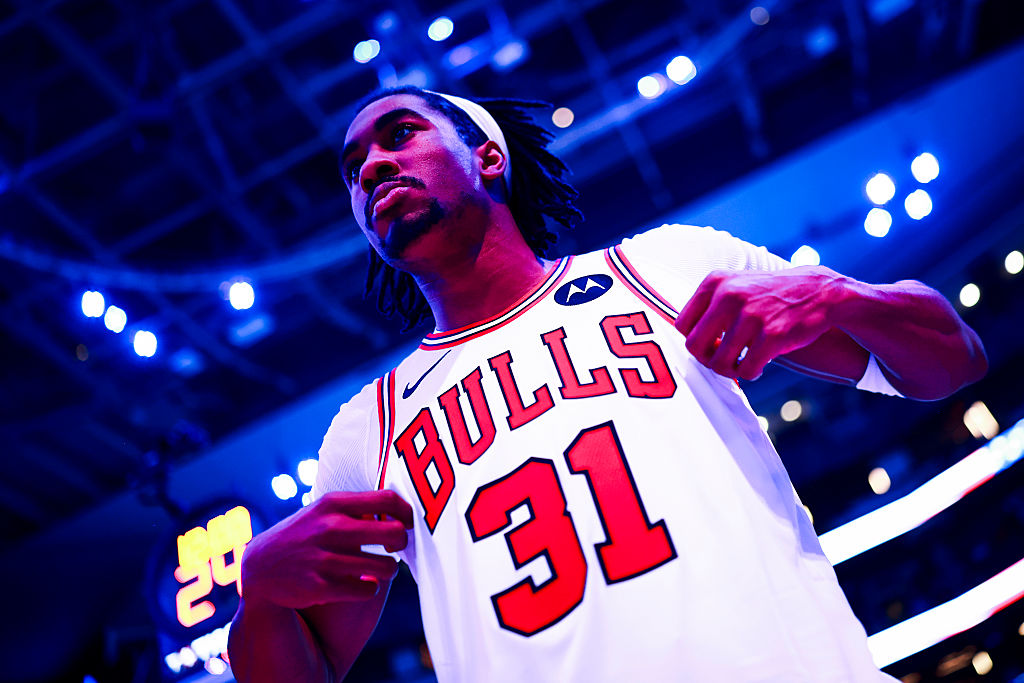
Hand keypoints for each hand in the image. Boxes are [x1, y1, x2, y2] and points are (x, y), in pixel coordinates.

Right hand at [239, 490, 413, 609]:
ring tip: (380, 567)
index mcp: (333, 504)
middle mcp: (330, 529)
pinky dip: (369, 589)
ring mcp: (325, 559)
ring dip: (388, 569)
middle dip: (402, 542)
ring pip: (386, 568)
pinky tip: (361, 584)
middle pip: (394, 533)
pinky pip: (367, 590)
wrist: (260, 568)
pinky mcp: (321, 587)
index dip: (407, 512)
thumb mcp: (323, 511)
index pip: (388, 499)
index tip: (409, 521)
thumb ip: (358, 507)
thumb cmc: (304, 534)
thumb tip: (401, 507)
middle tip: (395, 546)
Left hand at [674, 266, 844, 380]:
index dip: (695, 341)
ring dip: (729, 371)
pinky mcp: (773, 335)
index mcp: (715, 282)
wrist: (818, 291)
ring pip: (719, 363)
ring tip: (741, 365)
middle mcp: (729, 295)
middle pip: (694, 346)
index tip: (711, 345)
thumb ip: (708, 308)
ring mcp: (751, 315)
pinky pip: (746, 370)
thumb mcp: (734, 286)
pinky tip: (758, 367)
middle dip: (706, 360)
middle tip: (723, 361)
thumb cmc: (769, 296)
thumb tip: (687, 343)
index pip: (682, 326)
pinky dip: (750, 374)